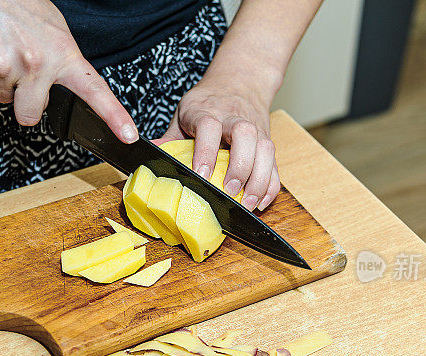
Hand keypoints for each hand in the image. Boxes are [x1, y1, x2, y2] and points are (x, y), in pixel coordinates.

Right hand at [0, 0, 137, 141]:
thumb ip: (60, 62)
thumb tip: (61, 84)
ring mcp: (8, 68)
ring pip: (3, 98)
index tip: (127, 135)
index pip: (95, 90)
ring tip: (3, 50)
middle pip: (30, 115)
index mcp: (63, 55)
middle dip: (24, 103)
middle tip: (21, 75)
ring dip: (3, 81)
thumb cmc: (18, 5)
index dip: (114, 116)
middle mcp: (37, 64)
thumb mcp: (54, 30)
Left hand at [155, 80, 279, 210]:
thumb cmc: (207, 102)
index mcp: (208, 111)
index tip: (202, 175)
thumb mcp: (184, 113)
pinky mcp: (268, 142)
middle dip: (239, 165)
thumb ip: (170, 138)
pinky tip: (261, 202)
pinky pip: (275, 164)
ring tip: (248, 203)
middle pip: (245, 134)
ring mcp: (256, 129)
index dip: (206, 151)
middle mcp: (235, 118)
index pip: (209, 126)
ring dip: (259, 179)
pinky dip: (271, 185)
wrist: (240, 81)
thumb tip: (150, 155)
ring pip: (266, 148)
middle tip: (230, 191)